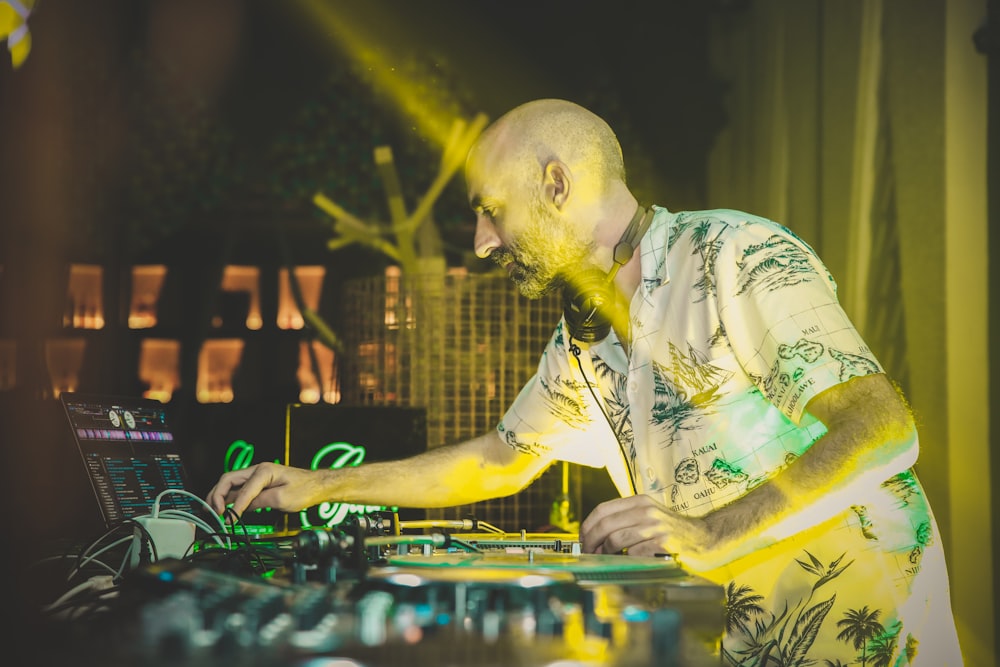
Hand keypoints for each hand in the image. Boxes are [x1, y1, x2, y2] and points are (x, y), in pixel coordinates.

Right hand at [207, 462, 323, 517]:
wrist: (317, 485)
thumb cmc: (305, 489)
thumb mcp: (282, 499)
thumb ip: (260, 502)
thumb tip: (240, 508)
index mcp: (264, 471)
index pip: (242, 490)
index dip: (233, 507)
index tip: (227, 520)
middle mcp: (258, 470)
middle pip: (228, 480)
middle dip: (216, 495)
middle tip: (211, 512)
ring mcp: (257, 476)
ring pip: (230, 484)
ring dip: (219, 496)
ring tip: (211, 510)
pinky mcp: (259, 483)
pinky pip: (239, 489)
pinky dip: (229, 498)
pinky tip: (224, 508)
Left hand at [579, 494, 714, 566]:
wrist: (703, 537)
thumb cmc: (672, 529)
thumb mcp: (649, 514)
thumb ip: (626, 518)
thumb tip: (595, 534)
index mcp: (639, 501)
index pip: (603, 509)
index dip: (588, 525)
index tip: (583, 538)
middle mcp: (645, 511)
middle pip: (605, 525)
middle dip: (591, 541)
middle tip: (588, 552)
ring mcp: (654, 527)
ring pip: (615, 539)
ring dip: (604, 552)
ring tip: (604, 558)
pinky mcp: (661, 543)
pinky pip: (632, 554)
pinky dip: (624, 560)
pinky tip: (625, 562)